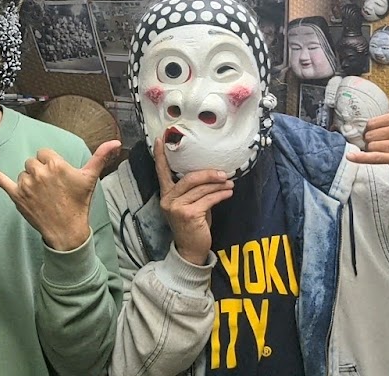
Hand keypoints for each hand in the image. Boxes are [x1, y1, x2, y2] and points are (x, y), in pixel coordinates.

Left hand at [0, 140, 120, 250]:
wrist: (67, 230)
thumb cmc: (79, 203)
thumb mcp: (90, 178)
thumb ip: (101, 156)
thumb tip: (116, 142)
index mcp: (55, 163)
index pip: (45, 153)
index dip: (51, 163)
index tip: (57, 177)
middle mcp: (39, 171)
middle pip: (33, 161)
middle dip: (40, 172)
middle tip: (51, 188)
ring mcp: (26, 184)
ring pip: (23, 172)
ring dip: (29, 180)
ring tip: (41, 195)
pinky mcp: (16, 196)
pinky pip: (1, 181)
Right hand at [154, 139, 233, 265]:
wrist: (191, 250)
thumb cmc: (193, 225)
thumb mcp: (191, 205)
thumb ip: (195, 191)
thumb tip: (212, 176)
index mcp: (166, 194)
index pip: (161, 171)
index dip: (159, 155)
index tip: (159, 138)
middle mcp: (168, 199)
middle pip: (189, 178)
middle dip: (208, 174)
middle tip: (223, 173)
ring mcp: (177, 207)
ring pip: (201, 189)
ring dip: (218, 185)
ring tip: (229, 182)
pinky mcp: (188, 215)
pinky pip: (208, 200)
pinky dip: (220, 195)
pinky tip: (228, 193)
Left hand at [346, 81, 388, 180]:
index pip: (372, 123)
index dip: (371, 130)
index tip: (376, 134)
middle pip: (370, 135)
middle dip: (372, 141)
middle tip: (382, 145)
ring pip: (372, 146)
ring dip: (374, 151)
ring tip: (386, 152)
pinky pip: (376, 157)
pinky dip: (362, 158)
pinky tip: (352, 156)